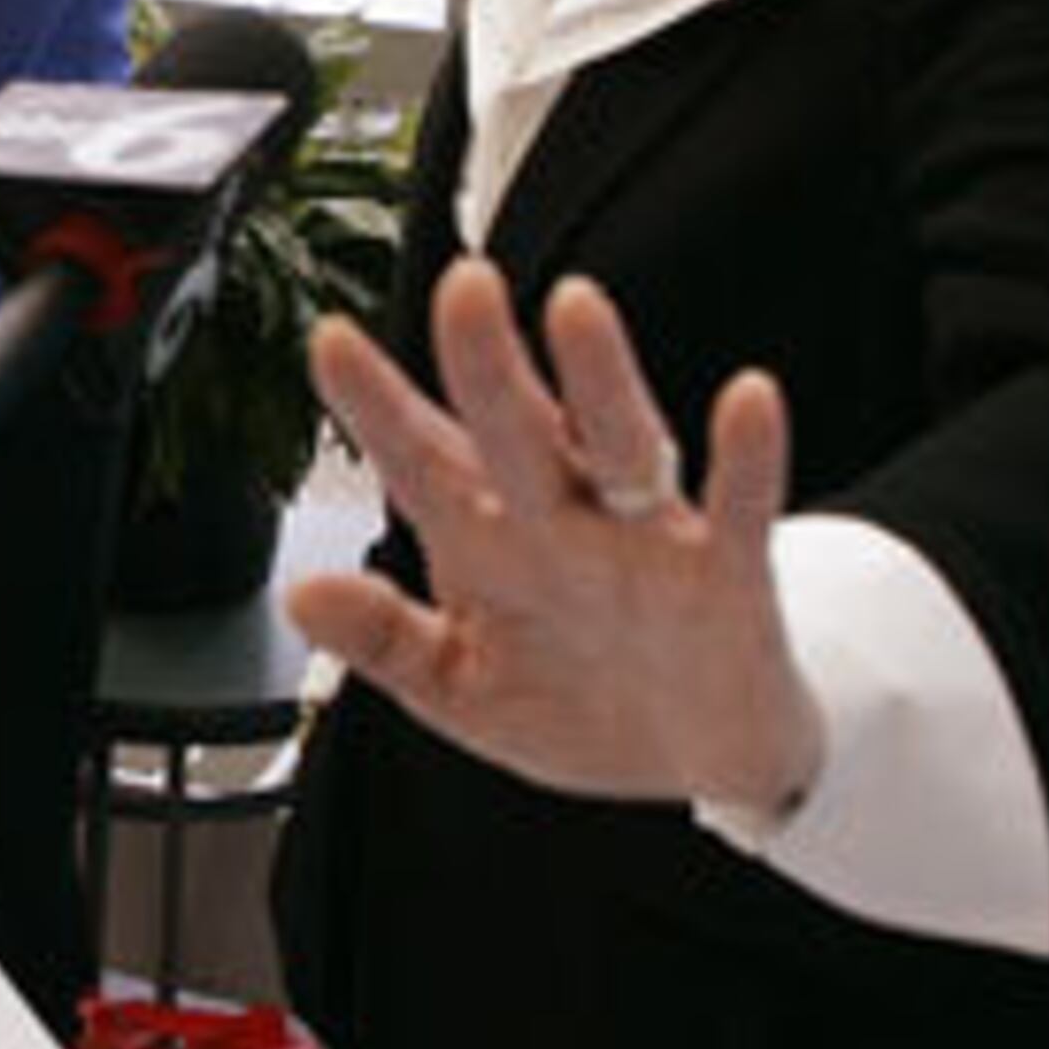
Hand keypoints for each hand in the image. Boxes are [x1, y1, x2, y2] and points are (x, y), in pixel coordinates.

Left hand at [286, 257, 824, 815]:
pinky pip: (738, 509)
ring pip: (620, 442)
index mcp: (485, 539)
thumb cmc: (578, 702)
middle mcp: (561, 518)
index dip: (375, 404)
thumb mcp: (458, 688)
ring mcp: (644, 539)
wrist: (699, 763)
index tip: (330, 341)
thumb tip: (300, 596)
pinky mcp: (729, 576)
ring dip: (599, 378)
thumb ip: (384, 641)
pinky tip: (748, 398)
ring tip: (576, 308)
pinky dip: (745, 458)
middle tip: (463, 286)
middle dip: (485, 362)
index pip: (420, 459)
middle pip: (516, 428)